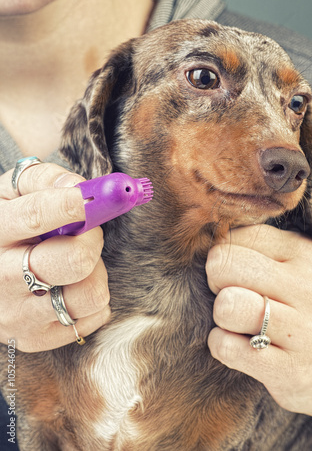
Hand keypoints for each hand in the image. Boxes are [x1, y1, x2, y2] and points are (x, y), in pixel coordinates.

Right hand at [0, 162, 110, 351]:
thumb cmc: (7, 225)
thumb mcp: (10, 194)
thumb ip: (42, 180)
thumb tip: (78, 186)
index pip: (36, 216)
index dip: (72, 205)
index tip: (93, 198)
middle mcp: (1, 278)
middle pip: (74, 262)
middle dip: (91, 241)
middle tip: (87, 233)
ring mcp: (17, 315)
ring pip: (90, 294)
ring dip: (95, 273)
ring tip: (77, 264)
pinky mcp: (36, 338)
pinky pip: (93, 317)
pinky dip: (93, 298)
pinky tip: (72, 286)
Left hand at [206, 225, 311, 450]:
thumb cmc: (303, 307)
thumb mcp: (293, 266)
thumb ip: (255, 247)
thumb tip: (202, 236)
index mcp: (305, 251)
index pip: (238, 236)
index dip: (223, 254)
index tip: (237, 272)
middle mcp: (308, 287)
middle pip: (223, 266)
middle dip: (215, 282)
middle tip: (232, 295)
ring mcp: (302, 330)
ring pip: (226, 306)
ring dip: (220, 315)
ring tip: (237, 321)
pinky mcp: (289, 368)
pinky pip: (226, 346)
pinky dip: (221, 345)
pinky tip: (239, 345)